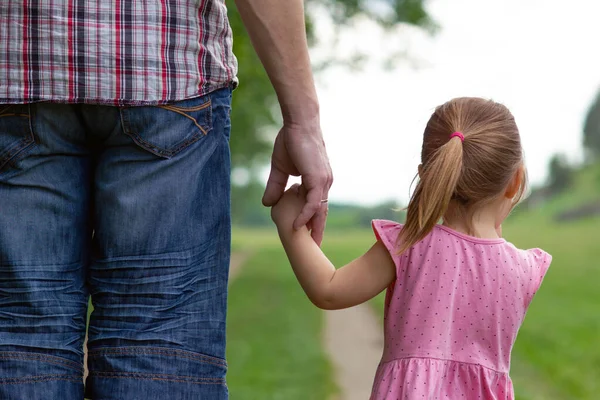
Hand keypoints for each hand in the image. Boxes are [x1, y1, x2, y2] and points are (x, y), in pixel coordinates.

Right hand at [263, 118, 332, 244]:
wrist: (299, 123)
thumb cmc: (291, 141)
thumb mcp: (280, 168)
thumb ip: (276, 186)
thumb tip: (268, 204)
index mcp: (318, 182)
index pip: (316, 206)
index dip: (312, 221)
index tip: (308, 236)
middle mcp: (324, 184)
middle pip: (321, 213)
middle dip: (317, 230)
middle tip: (314, 248)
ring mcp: (323, 181)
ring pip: (318, 210)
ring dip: (313, 228)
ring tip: (310, 245)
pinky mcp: (318, 178)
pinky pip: (313, 202)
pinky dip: (306, 215)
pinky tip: (298, 226)